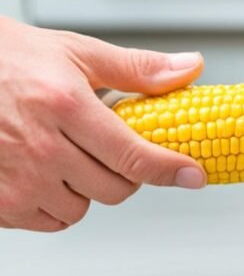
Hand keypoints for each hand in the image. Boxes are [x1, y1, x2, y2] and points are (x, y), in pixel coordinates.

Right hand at [0, 18, 206, 231]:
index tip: (193, 175)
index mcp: (65, 108)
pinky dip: (56, 204)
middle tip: (111, 148)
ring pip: (82, 209)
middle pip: (114, 189)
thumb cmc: (10, 60)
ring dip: (88, 189)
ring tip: (70, 154)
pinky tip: (47, 172)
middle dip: (125, 173)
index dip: (170, 169)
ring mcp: (15, 180)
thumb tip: (190, 68)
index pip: (133, 155)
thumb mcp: (78, 54)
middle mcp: (40, 148)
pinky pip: (47, 221)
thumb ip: (138, 70)